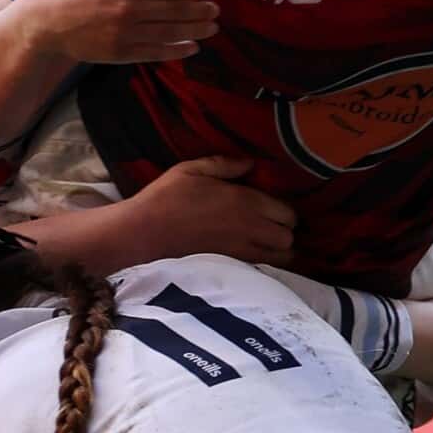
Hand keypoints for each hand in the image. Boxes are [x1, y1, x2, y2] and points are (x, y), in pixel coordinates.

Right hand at [23, 0, 216, 63]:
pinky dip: (178, 49)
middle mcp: (128, 7)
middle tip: (215, 10)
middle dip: (199, 10)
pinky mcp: (121, 53)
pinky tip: (192, 47)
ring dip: (195, 29)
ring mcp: (125, 32)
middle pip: (174, 9)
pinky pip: (157, 51)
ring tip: (212, 27)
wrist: (50, 20)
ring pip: (170, 31)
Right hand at [119, 156, 296, 265]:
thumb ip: (226, 165)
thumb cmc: (166, 197)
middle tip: (270, 226)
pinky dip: (266, 264)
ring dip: (279, 250)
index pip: (287, 212)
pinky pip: (263, 269)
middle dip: (285, 231)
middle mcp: (250, 228)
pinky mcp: (230, 267)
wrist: (144, 232)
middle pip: (288, 236)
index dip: (283, 210)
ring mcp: (242, 251)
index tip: (271, 208)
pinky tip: (253, 255)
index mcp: (245, 201)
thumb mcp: (193, 169)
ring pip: (281, 258)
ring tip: (266, 243)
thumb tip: (250, 163)